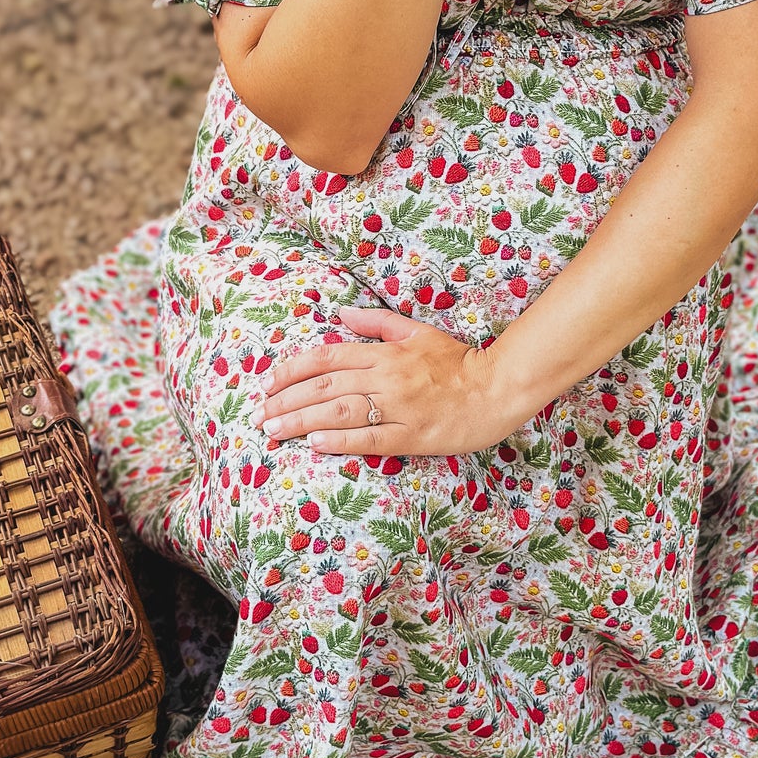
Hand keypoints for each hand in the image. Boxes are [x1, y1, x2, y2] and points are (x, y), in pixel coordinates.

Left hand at [263, 305, 512, 458]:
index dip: (292, 370)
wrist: (497, 388)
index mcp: (385, 352)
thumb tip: (341, 314)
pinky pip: (369, 438)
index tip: (268, 383)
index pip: (327, 357)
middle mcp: (386, 377)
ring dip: (301, 421)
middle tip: (260, 414)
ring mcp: (398, 407)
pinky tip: (314, 443)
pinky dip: (339, 440)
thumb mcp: (418, 332)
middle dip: (286, 400)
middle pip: (325, 387)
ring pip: (340, 412)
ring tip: (274, 430)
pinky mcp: (412, 435)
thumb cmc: (457, 361)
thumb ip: (378, 324)